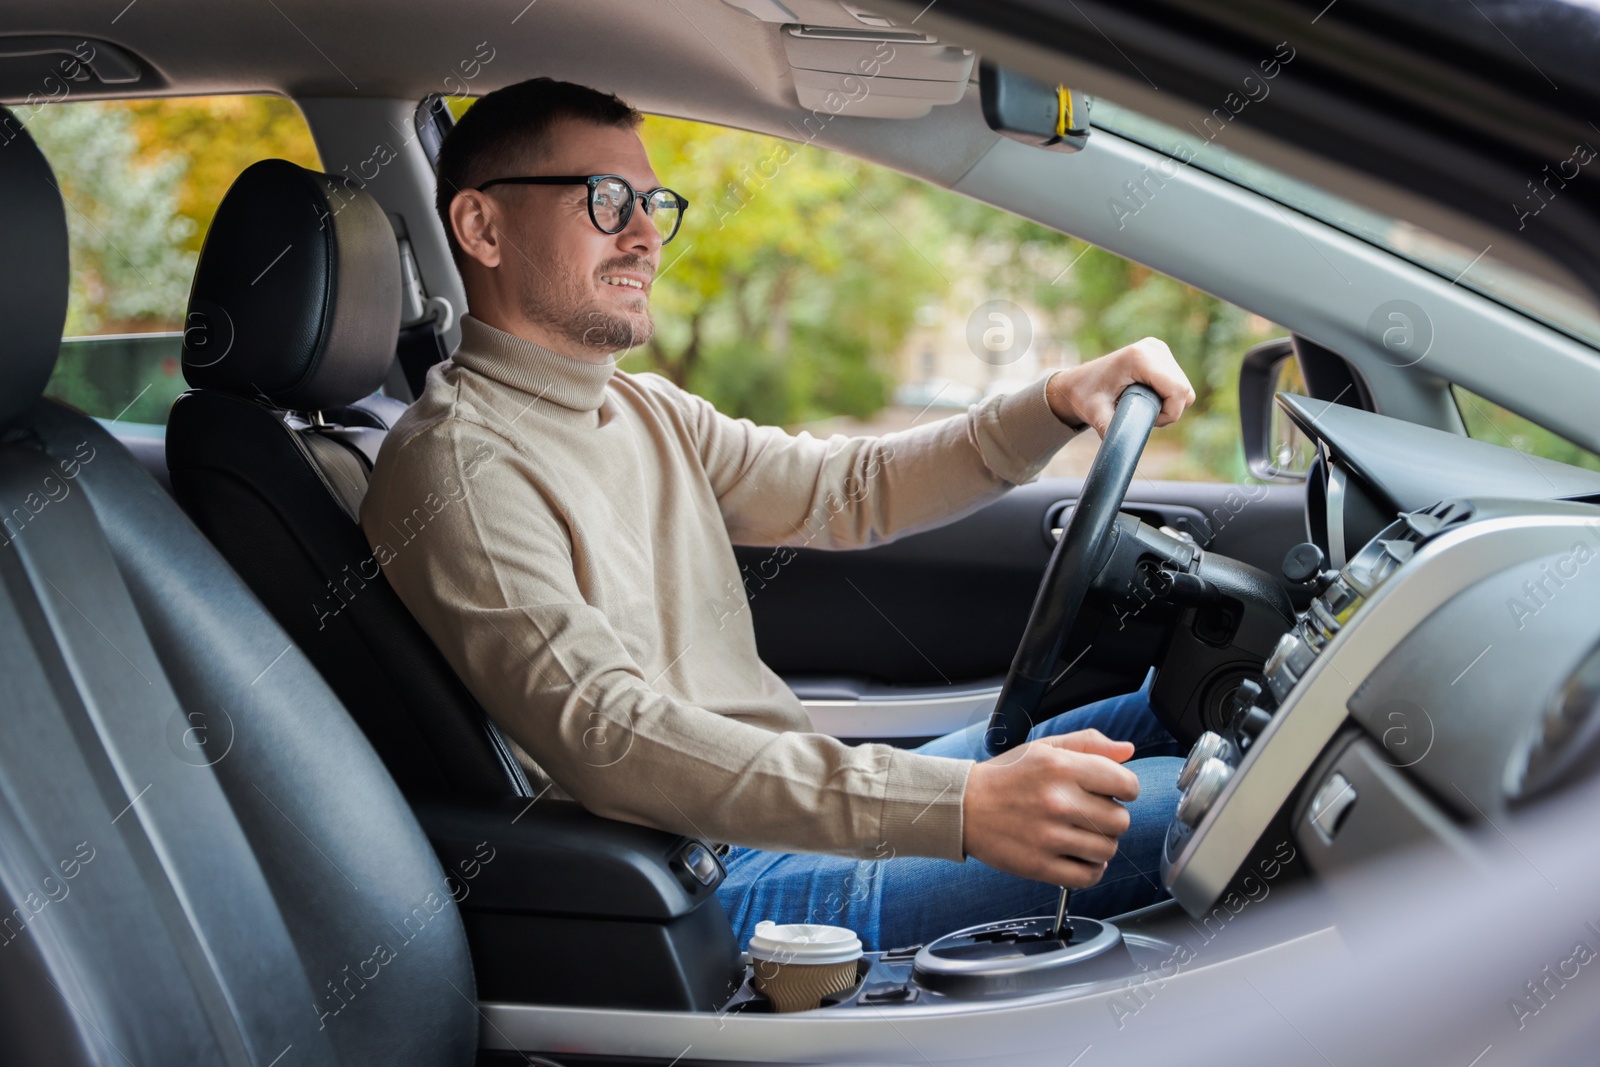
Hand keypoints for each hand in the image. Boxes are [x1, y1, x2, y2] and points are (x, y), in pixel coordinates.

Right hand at [961, 729, 1140, 886]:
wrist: (962, 807)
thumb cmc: (1004, 777)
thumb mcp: (1044, 747)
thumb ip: (1088, 743)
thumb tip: (1127, 751)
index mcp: (1061, 767)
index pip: (1126, 784)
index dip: (1126, 789)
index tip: (1114, 792)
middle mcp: (1058, 802)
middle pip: (1121, 821)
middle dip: (1112, 817)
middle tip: (1091, 814)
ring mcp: (1049, 837)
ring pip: (1108, 850)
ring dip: (1101, 844)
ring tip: (1080, 835)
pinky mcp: (1040, 866)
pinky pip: (1088, 876)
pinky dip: (1090, 870)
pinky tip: (1077, 856)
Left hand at [1046, 337, 1195, 434]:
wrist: (1078, 382)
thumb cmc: (1085, 397)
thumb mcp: (1096, 415)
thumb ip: (1112, 431)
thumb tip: (1122, 453)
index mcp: (1140, 358)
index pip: (1177, 390)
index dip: (1169, 413)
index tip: (1148, 421)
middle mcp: (1153, 348)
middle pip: (1184, 389)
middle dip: (1169, 410)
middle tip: (1142, 415)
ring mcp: (1158, 348)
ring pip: (1184, 387)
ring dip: (1169, 404)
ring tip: (1142, 406)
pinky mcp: (1160, 352)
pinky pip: (1178, 382)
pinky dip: (1169, 396)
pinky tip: (1147, 396)